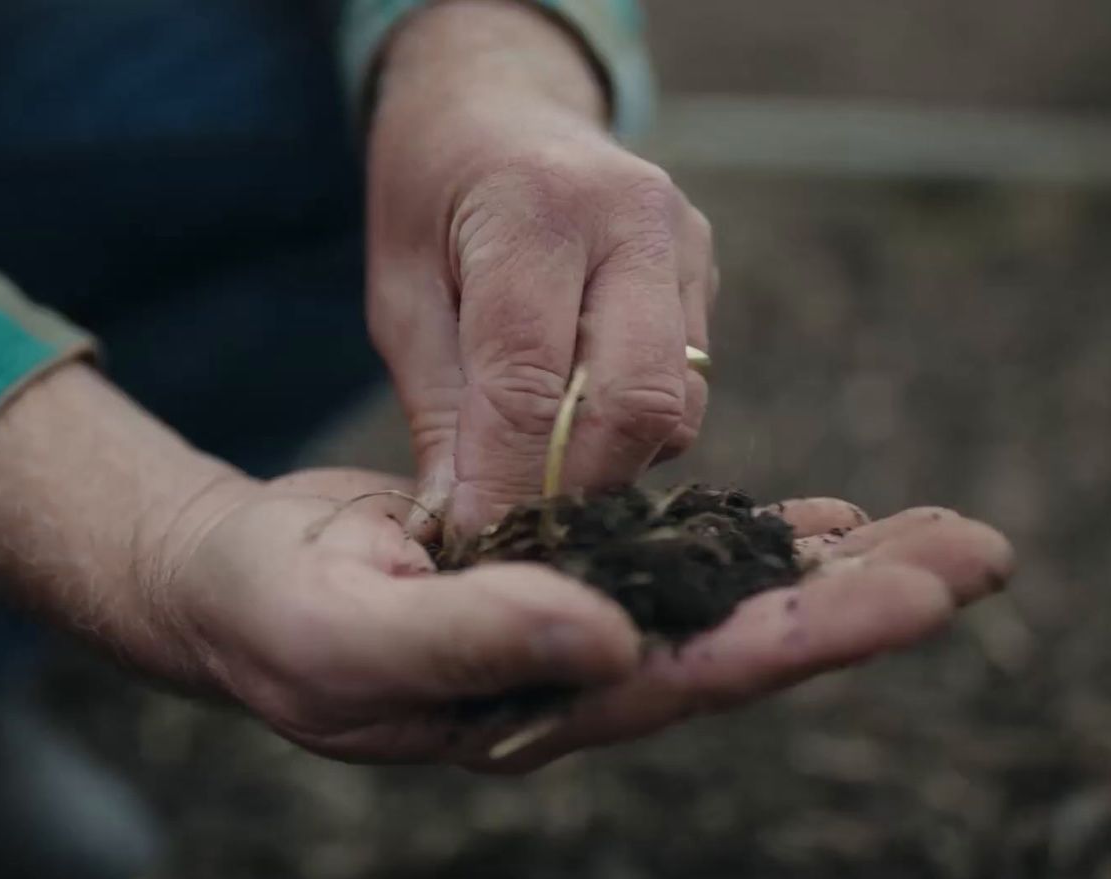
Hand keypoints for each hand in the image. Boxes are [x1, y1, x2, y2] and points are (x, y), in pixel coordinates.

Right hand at [163, 473, 1012, 768]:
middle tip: (977, 555)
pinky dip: (752, 538)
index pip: (688, 679)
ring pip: (723, 604)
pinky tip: (822, 517)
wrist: (229, 581)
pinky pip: (676, 561)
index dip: (799, 637)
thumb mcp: (343, 633)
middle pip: (740, 646)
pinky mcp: (562, 577)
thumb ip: (471, 643)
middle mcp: (572, 681)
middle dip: (860, 606)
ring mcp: (573, 633)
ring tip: (937, 531)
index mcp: (531, 708)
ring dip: (833, 570)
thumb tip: (610, 636)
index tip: (909, 597)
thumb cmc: (268, 614)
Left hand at [366, 1, 715, 534]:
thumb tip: (461, 526)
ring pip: (675, 407)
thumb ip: (440, 411)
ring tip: (537, 475)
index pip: (534, 381)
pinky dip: (630, 430)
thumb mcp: (401, 296)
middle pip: (635, 403)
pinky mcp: (709, 270)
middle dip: (574, 488)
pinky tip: (575, 427)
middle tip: (518, 529)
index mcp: (537, 208)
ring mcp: (688, 242)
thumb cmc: (433, 201)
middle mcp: (634, 219)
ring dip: (607, 464)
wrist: (499, 108)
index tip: (474, 539)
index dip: (505, 479)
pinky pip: (687, 385)